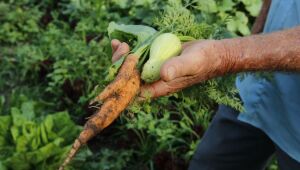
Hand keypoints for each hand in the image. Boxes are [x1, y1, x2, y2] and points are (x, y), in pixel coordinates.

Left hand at [111, 39, 227, 97]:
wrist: (210, 54)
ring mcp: (152, 70)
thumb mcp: (192, 63)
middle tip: (121, 48)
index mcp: (160, 87)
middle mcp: (153, 81)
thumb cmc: (203, 60)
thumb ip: (178, 68)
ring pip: (130, 68)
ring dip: (120, 57)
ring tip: (118, 43)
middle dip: (119, 65)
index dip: (123, 81)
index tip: (122, 63)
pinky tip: (120, 42)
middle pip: (128, 79)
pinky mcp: (153, 60)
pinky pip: (136, 58)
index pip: (135, 91)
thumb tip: (163, 74)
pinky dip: (127, 51)